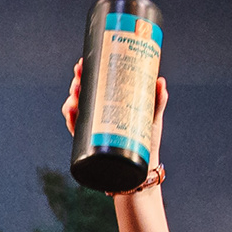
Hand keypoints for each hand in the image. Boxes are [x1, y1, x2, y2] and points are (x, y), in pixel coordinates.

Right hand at [61, 67, 170, 182]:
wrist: (142, 170)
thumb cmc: (147, 142)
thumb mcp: (153, 117)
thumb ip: (158, 100)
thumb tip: (160, 81)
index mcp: (110, 103)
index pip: (94, 84)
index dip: (86, 72)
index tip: (83, 62)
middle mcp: (98, 115)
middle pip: (82, 94)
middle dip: (77, 82)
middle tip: (79, 75)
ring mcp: (93, 129)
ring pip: (75, 109)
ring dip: (71, 98)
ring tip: (76, 93)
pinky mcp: (90, 144)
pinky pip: (75, 129)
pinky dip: (71, 119)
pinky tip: (71, 110)